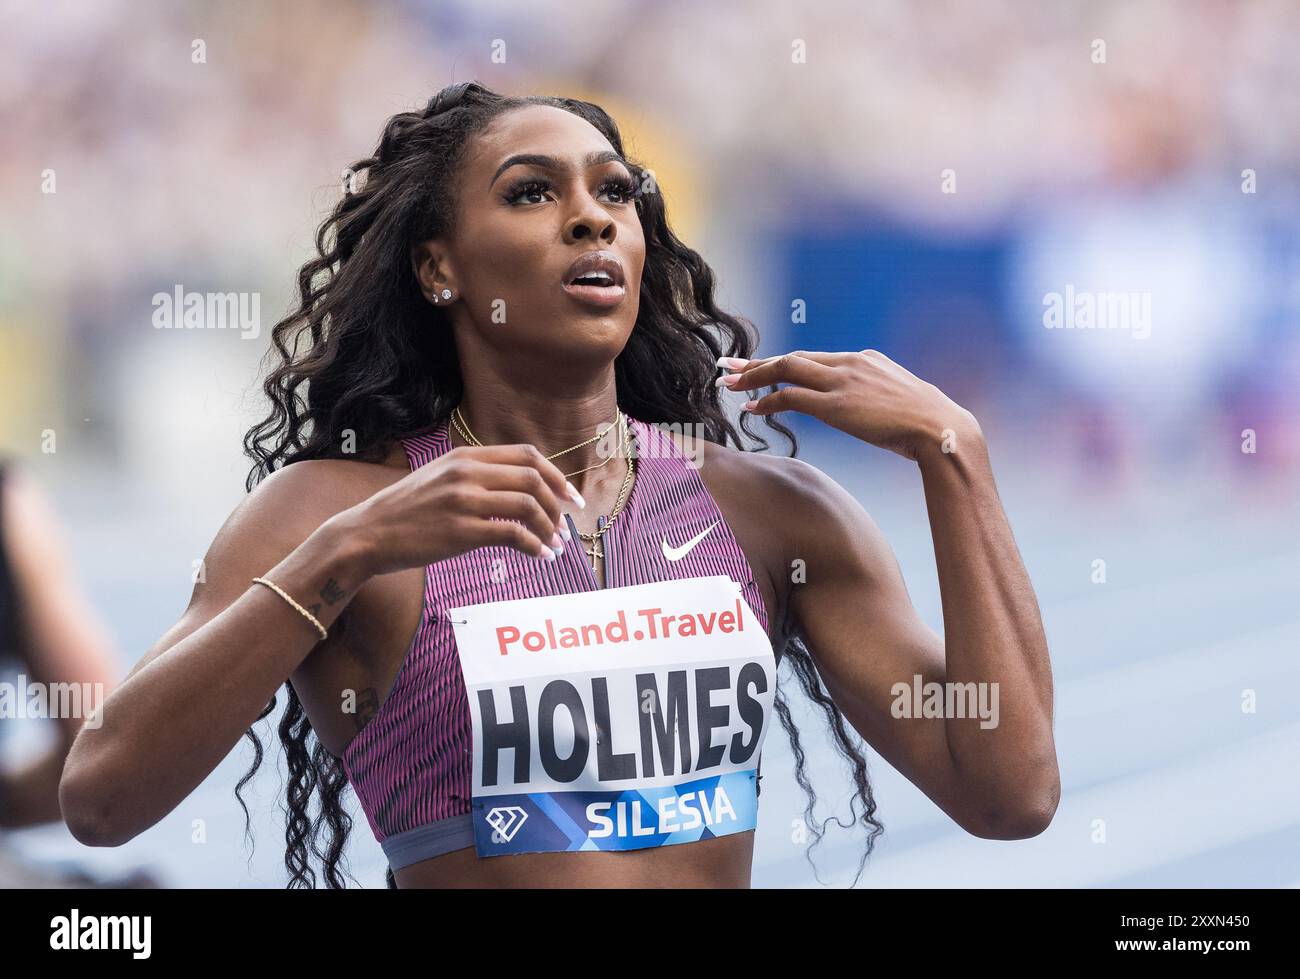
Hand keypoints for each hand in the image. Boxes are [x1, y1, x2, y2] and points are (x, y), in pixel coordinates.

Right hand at [341, 443, 582, 576]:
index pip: (527, 455)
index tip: (569, 497)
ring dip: (549, 528)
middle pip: (533, 478)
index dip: (556, 475)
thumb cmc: (406, 511)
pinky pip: (513, 535)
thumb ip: (476, 475)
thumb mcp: (441, 477)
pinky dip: (535, 546)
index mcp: (465, 456)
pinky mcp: (461, 531)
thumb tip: (520, 489)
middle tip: (566, 526)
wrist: (367, 534)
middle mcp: (467, 472)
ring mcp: (463, 500)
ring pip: (527, 506)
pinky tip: (540, 557)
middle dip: (558, 503)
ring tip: (555, 545)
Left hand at [716, 349, 981, 461]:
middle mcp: (850, 363)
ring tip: (729, 383)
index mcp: (864, 359)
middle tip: (730, 367)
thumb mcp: (897, 398)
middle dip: (758, 362)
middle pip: (794, 356)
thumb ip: (874, 395)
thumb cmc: (925, 422)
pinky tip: (751, 409)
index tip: (761, 365)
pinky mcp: (836, 405)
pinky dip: (767, 401)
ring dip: (754, 376)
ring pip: (786, 369)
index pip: (813, 357)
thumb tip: (867, 408)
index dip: (783, 361)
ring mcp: (842, 382)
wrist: (941, 428)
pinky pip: (791, 397)